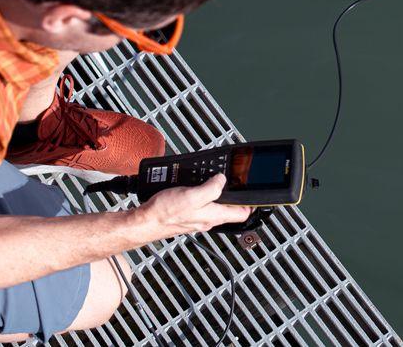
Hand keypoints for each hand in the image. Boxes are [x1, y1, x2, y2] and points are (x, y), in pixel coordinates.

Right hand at [137, 174, 254, 237]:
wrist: (145, 222)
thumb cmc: (166, 213)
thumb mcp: (193, 196)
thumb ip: (212, 188)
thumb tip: (222, 180)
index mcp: (214, 216)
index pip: (242, 214)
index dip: (253, 204)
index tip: (258, 196)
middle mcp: (208, 219)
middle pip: (230, 209)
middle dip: (235, 196)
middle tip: (238, 183)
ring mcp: (198, 218)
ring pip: (215, 206)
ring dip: (219, 194)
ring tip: (220, 182)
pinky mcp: (187, 215)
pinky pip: (201, 205)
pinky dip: (204, 195)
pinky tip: (198, 187)